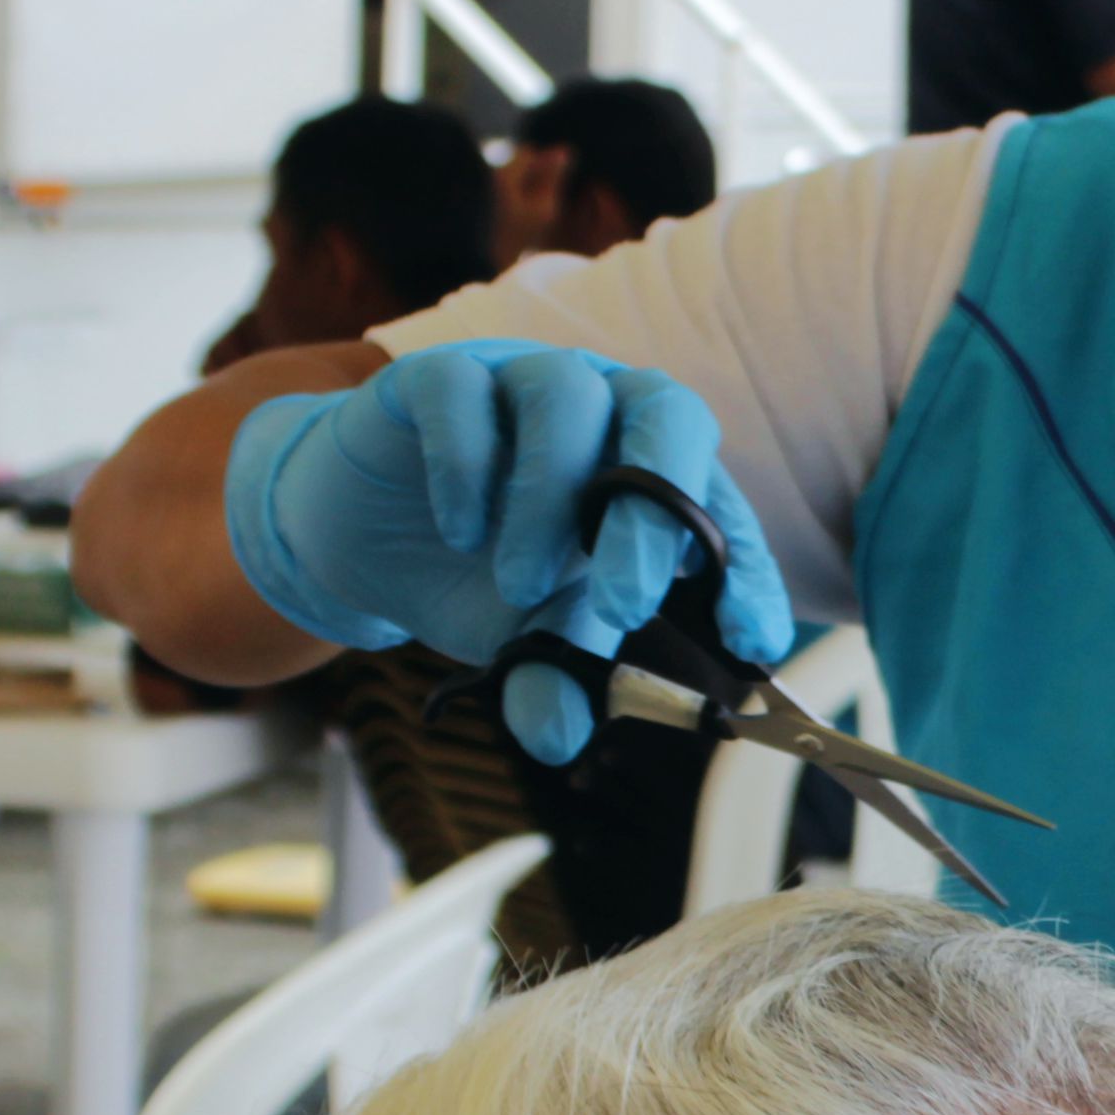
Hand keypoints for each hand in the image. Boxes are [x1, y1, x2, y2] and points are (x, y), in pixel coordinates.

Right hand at [218, 339, 792, 761]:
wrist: (362, 542)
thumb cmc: (477, 579)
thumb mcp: (523, 642)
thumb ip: (552, 680)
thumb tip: (559, 738)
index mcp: (650, 471)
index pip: (720, 507)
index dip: (746, 572)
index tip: (752, 643)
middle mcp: (602, 410)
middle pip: (665, 415)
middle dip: (654, 517)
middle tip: (626, 608)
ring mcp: (520, 381)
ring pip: (565, 396)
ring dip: (551, 500)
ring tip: (521, 588)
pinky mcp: (438, 376)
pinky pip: (464, 392)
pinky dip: (466, 465)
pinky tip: (459, 533)